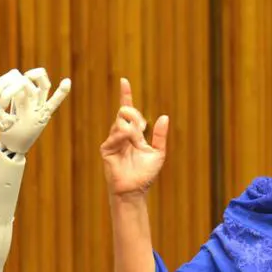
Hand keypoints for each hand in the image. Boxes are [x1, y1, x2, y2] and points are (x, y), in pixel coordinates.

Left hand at [0, 68, 70, 153]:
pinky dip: (61, 93)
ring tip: (27, 77)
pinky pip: (54, 103)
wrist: (12, 145)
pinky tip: (66, 82)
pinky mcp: (44, 115)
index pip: (14, 75)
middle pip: (24, 80)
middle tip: (2, 105)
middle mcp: (31, 95)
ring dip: (36, 77)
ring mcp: (39, 104)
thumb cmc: (4, 125)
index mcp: (20, 90)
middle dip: (10, 88)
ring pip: (43, 84)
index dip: (3, 83)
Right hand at [100, 78, 168, 197]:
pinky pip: (116, 134)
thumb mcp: (158, 153)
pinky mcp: (106, 148)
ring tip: (136, 142)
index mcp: (133, 133)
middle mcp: (121, 134)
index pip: (128, 111)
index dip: (126, 95)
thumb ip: (161, 135)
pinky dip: (124, 135)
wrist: (134, 190)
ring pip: (121, 122)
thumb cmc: (145, 174)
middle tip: (141, 127)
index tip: (124, 81)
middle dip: (134, 114)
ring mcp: (113, 140)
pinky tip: (129, 140)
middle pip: (124, 112)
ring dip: (132, 129)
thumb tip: (164, 117)